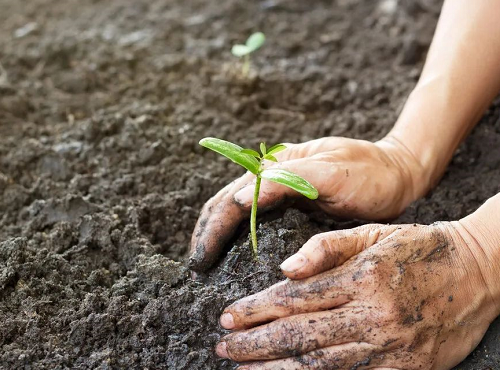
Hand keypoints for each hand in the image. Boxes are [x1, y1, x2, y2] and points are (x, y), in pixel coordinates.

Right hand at [190, 136, 428, 271]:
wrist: (398, 173)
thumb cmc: (370, 172)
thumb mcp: (332, 171)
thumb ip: (287, 179)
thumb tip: (238, 199)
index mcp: (277, 165)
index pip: (232, 198)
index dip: (212, 229)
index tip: (200, 260)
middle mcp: (272, 175)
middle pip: (226, 204)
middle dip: (207, 234)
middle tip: (195, 268)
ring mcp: (280, 189)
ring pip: (236, 212)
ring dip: (217, 235)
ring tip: (204, 262)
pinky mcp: (291, 202)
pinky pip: (255, 219)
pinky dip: (237, 236)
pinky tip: (232, 253)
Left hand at [215, 217, 499, 368]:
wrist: (478, 273)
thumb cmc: (418, 248)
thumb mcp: (374, 234)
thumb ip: (327, 248)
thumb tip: (285, 269)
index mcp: (361, 277)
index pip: (294, 298)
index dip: (255, 310)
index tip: (227, 316)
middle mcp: (372, 315)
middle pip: (299, 335)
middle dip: (254, 343)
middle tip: (222, 346)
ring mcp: (389, 348)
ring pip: (318, 365)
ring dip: (274, 369)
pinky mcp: (404, 369)